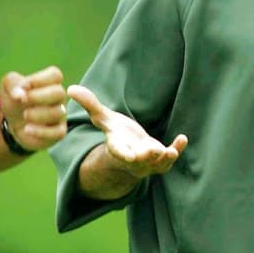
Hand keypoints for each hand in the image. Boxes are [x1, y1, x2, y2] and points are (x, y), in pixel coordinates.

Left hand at [0, 66, 67, 150]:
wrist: (13, 123)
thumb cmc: (15, 100)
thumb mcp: (8, 86)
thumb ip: (13, 84)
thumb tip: (21, 93)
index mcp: (49, 82)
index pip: (55, 75)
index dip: (39, 79)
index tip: (24, 86)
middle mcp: (58, 97)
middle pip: (60, 92)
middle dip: (40, 96)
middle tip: (23, 101)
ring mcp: (60, 114)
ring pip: (58, 112)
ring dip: (38, 114)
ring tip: (24, 115)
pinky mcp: (58, 131)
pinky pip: (59, 132)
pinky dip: (41, 132)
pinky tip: (27, 129)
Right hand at [67, 84, 186, 179]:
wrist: (130, 152)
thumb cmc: (116, 134)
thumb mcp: (103, 119)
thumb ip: (90, 105)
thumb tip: (70, 88)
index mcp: (118, 147)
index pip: (118, 151)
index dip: (122, 153)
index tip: (127, 154)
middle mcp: (134, 157)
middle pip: (139, 160)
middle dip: (145, 157)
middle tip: (152, 152)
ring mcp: (149, 161)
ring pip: (157, 164)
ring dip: (164, 158)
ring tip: (171, 152)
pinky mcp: (162, 159)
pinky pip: (170, 158)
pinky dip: (177, 149)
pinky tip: (183, 139)